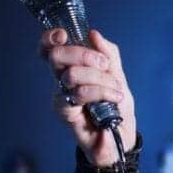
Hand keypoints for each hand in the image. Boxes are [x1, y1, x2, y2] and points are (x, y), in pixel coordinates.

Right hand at [39, 27, 136, 164]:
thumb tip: (93, 34)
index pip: (50, 48)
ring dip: (99, 78)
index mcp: (72, 67)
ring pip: (71, 74)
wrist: (122, 138)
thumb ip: (109, 55)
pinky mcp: (65, 112)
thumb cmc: (117, 108)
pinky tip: (113, 99)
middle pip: (56, 55)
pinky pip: (79, 93)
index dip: (51, 38)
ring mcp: (62, 96)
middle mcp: (62, 80)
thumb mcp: (119, 76)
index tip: (64, 34)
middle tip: (104, 65)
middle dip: (83, 54)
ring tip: (116, 90)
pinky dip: (99, 92)